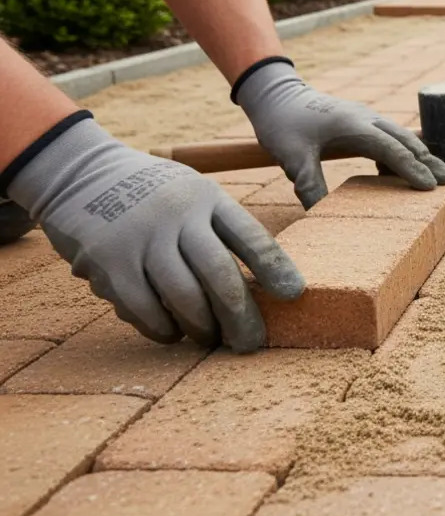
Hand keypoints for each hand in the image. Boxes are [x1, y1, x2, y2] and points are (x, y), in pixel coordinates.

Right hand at [5, 114, 303, 351]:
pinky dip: (161, 328)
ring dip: (201, 327)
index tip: (294, 294)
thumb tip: (258, 286)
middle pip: (219, 274)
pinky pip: (142, 308)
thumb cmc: (152, 194)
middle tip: (252, 343)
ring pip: (183, 298)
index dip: (276, 268)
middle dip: (241, 316)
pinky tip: (171, 334)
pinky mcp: (108, 261)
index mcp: (207, 198)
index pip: (250, 236)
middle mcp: (177, 215)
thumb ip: (219, 230)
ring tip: (210, 339)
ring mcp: (141, 238)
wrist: (79, 172)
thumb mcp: (193, 193)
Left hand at [233, 58, 444, 208]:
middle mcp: (367, 118)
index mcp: (354, 125)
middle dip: (429, 161)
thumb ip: (308, 185)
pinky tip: (405, 169)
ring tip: (438, 175)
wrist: (276, 95)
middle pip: (406, 140)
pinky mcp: (363, 122)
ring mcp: (367, 117)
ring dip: (421, 155)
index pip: (390, 149)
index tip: (430, 186)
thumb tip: (320, 215)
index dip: (412, 168)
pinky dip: (404, 151)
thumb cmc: (283, 124)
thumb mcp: (290, 157)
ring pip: (402, 136)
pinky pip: (391, 136)